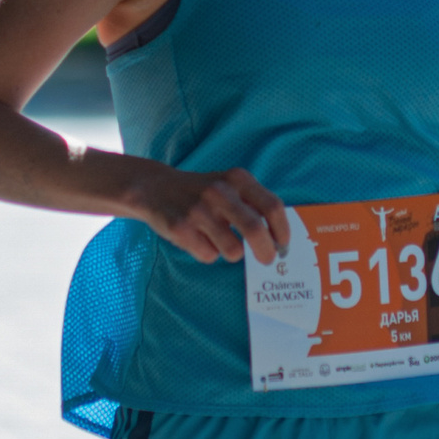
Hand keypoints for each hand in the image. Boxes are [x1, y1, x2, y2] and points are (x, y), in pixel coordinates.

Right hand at [131, 165, 289, 265]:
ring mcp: (198, 210)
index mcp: (236, 179)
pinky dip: (207, 253)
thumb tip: (278, 239)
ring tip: (218, 240)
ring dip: (231, 252)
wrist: (155, 188)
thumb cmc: (201, 191)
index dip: (282, 230)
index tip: (283, 244)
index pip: (272, 206)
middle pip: (255, 230)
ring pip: (233, 250)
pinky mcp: (180, 228)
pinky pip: (209, 256)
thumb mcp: (228, 184)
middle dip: (266, 251)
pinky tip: (197, 239)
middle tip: (267, 259)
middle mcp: (219, 191)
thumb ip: (253, 203)